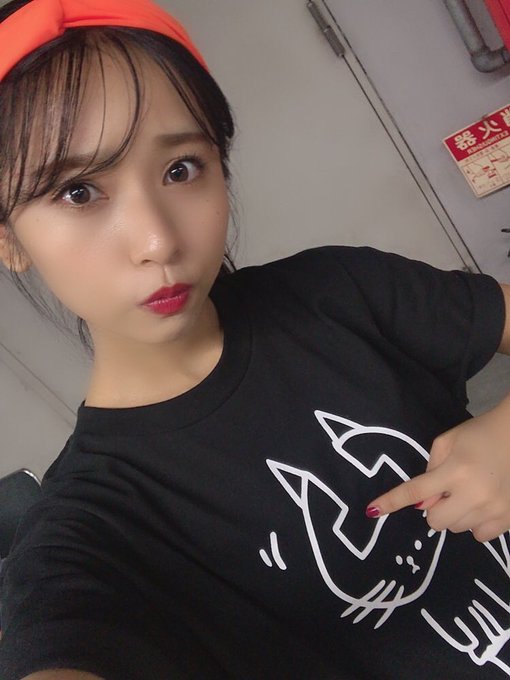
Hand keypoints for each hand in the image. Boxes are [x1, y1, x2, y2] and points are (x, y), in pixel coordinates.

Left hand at [365, 398, 509, 541]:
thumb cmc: (479, 434)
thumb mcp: (447, 441)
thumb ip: (431, 468)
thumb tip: (423, 502)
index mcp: (455, 470)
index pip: (416, 491)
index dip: (392, 502)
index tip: (372, 510)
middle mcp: (473, 493)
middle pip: (435, 521)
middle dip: (434, 508)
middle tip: (446, 490)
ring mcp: (494, 509)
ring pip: (457, 529)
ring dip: (455, 514)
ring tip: (467, 493)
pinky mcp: (509, 518)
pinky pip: (480, 535)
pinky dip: (475, 524)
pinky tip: (481, 504)